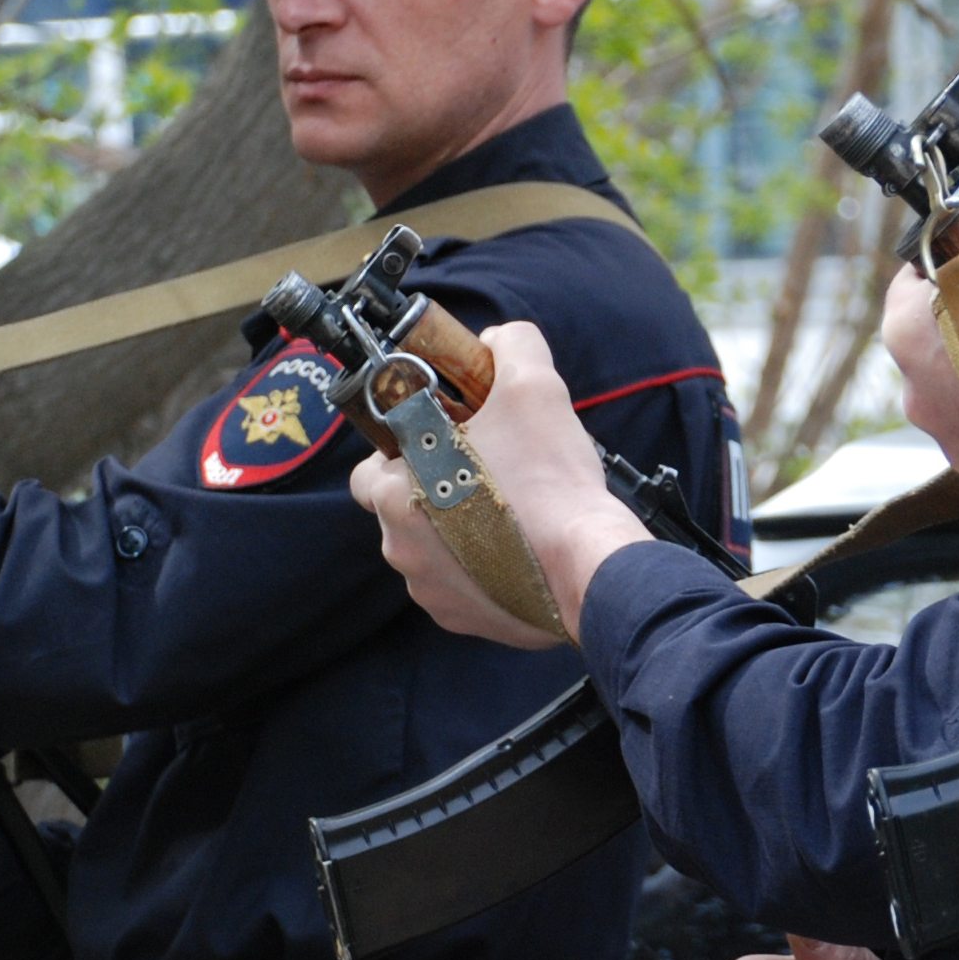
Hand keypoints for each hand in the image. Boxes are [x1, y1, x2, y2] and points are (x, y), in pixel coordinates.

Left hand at [348, 321, 648, 643]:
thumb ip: (510, 348)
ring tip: (509, 515)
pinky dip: (482, 572)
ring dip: (459, 533)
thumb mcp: (534, 388)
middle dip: (436, 491)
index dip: (404, 452)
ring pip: (432, 551)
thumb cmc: (551, 482)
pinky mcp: (462, 619)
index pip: (368, 468)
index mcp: (394, 490)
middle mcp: (399, 545)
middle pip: (403, 509)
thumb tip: (498, 340)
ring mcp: (429, 588)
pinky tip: (519, 553)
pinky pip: (461, 588)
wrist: (590, 565)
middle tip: (487, 476)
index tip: (445, 446)